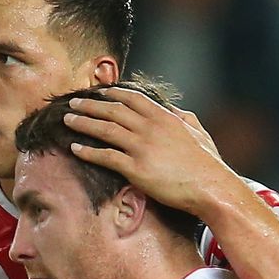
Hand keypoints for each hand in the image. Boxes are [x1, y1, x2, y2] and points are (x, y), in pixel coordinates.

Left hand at [65, 86, 232, 215]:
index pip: (132, 98)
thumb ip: (185, 118)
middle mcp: (149, 127)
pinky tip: (74, 149)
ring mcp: (141, 147)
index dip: (112, 93)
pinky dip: (88, 152)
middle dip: (90, 105)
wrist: (211, 186)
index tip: (98, 92)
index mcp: (164, 117)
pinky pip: (105, 157)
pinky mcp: (135, 169)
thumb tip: (177, 111)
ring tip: (67, 121)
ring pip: (104, 130)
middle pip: (112, 110)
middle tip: (73, 104)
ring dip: (83, 124)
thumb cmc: (207, 163)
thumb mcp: (198, 132)